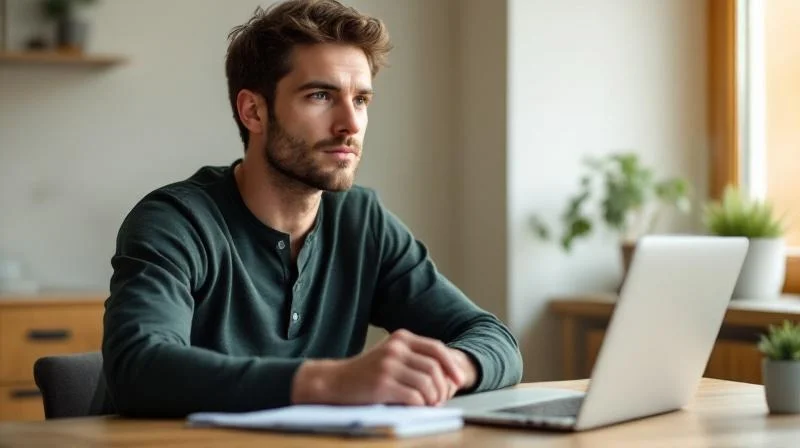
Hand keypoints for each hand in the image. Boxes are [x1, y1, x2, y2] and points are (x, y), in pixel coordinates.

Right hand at [292, 329, 469, 405]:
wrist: (335, 381)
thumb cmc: (366, 373)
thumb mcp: (390, 357)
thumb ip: (414, 359)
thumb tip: (447, 375)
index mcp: (401, 338)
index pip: (436, 348)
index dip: (451, 365)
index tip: (459, 380)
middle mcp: (396, 348)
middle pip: (434, 367)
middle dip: (443, 386)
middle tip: (440, 399)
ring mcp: (388, 365)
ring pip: (427, 382)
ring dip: (433, 397)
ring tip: (429, 404)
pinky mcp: (382, 383)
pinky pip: (414, 396)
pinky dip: (420, 404)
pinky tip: (416, 407)